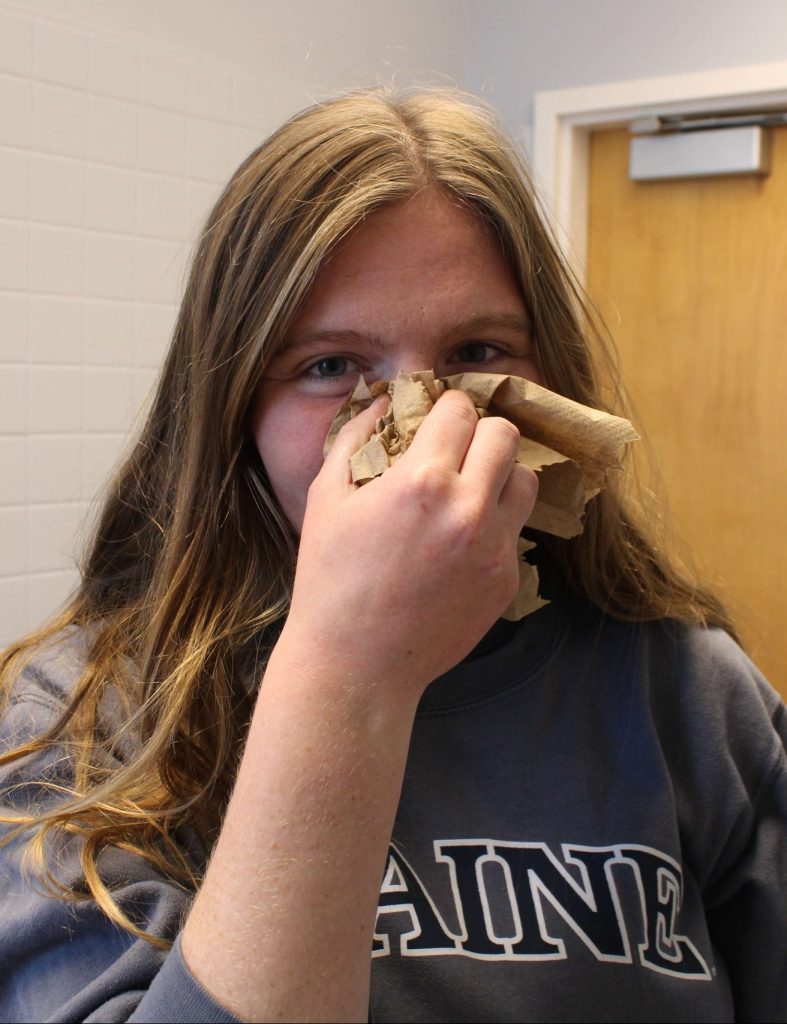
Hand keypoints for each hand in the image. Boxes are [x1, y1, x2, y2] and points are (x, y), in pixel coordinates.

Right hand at [283, 389, 538, 700]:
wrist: (356, 665)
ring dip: (498, 475)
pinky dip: (493, 525)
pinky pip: (514, 531)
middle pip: (506, 436)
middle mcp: (468, 509)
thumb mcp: (326, 498)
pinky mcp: (506, 581)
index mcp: (421, 481)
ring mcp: (494, 549)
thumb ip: (354, 437)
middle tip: (455, 449)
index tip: (435, 418)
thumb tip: (382, 400)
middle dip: (480, 433)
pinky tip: (458, 542)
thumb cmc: (330, 580)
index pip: (462, 410)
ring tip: (467, 491)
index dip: (447, 407)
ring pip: (525, 481)